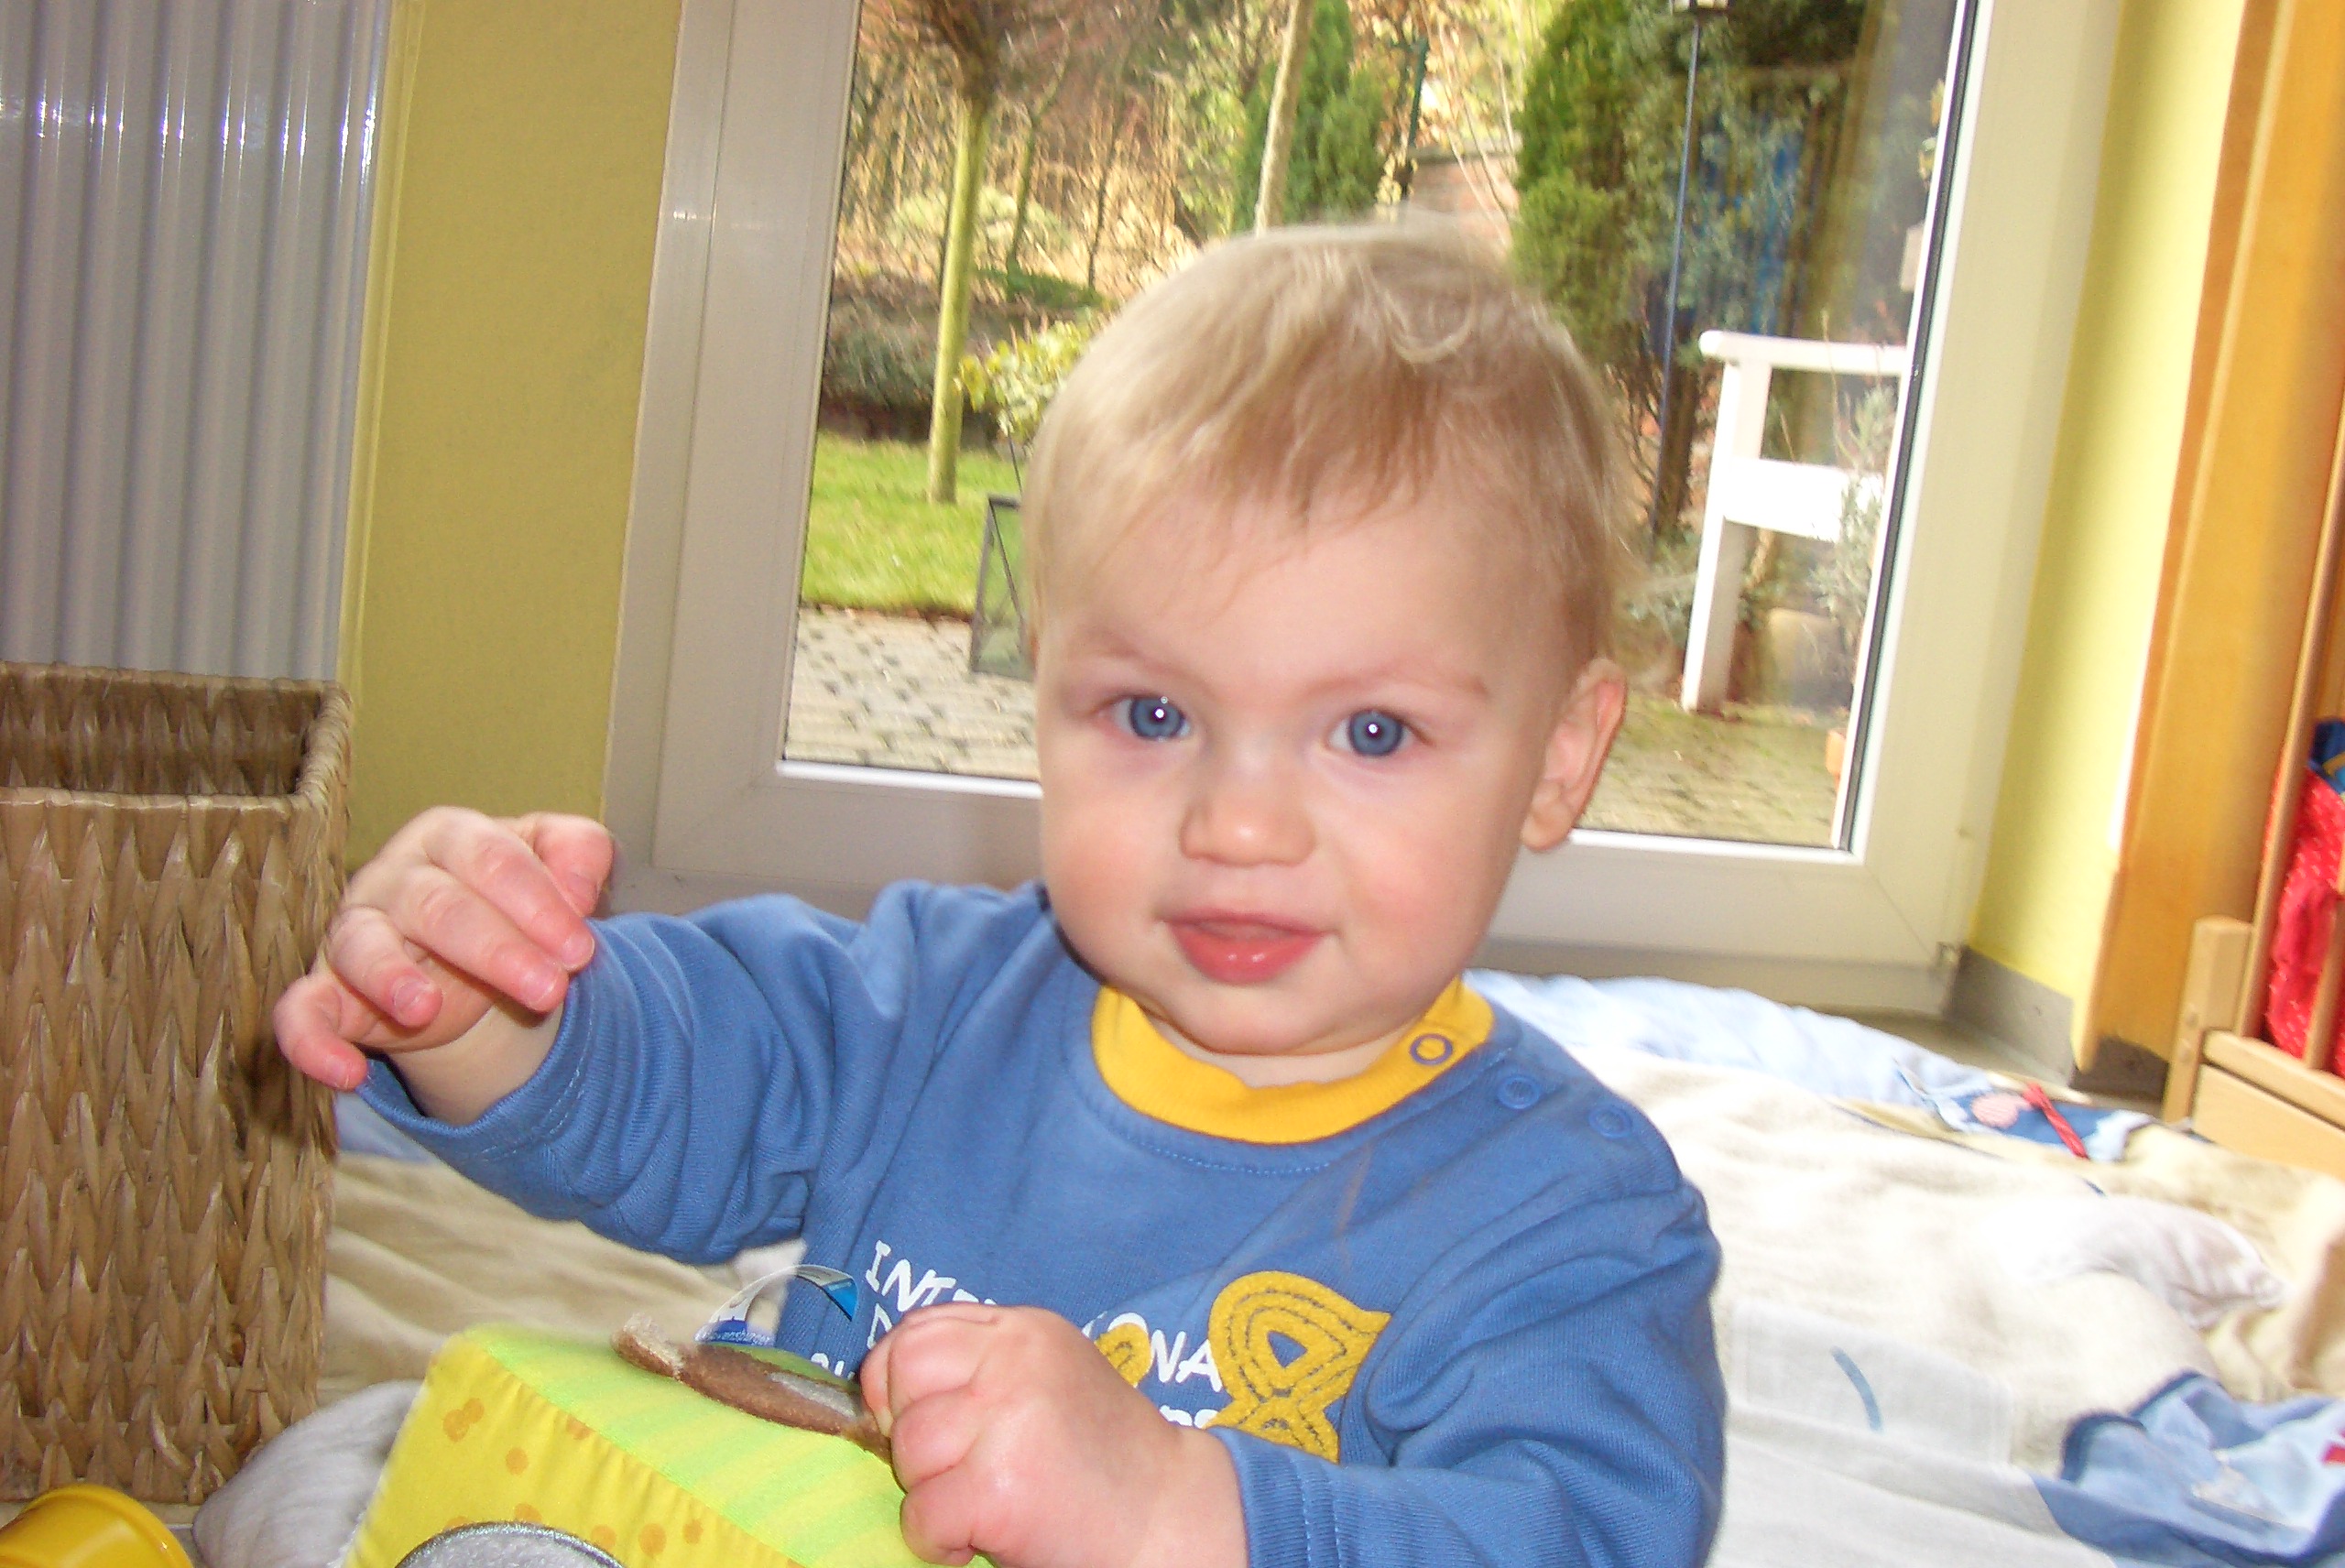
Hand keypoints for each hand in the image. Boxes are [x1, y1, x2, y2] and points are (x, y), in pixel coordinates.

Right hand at [273, 808, 612, 1093]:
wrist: (470, 959)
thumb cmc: (511, 898)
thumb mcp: (556, 865)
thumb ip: (578, 854)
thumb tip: (581, 889)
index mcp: (451, 836)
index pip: (491, 858)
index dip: (538, 903)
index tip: (581, 950)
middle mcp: (393, 877)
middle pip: (438, 904)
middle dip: (497, 948)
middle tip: (550, 989)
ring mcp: (352, 933)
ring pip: (362, 947)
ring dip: (390, 978)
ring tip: (426, 1010)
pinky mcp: (325, 990)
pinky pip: (300, 1012)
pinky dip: (310, 1041)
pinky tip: (345, 1074)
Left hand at [861, 1305, 1245, 1567]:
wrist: (1171, 1521)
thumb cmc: (1103, 1460)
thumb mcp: (1050, 1378)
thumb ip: (983, 1365)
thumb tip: (883, 1393)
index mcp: (1025, 1330)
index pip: (916, 1331)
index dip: (897, 1381)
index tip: (918, 1421)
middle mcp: (1015, 1361)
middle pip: (902, 1381)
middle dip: (910, 1434)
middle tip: (955, 1469)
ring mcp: (1007, 1420)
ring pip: (908, 1452)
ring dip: (930, 1493)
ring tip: (981, 1505)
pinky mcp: (998, 1487)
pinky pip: (922, 1515)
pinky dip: (939, 1541)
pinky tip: (983, 1538)